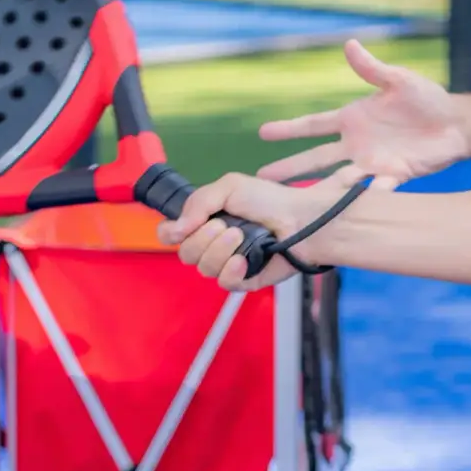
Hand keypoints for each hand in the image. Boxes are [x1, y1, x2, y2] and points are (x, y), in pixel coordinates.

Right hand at [155, 172, 357, 291]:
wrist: (301, 220)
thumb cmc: (270, 200)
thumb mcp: (230, 187)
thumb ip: (198, 202)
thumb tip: (174, 230)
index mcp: (206, 221)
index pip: (170, 235)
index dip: (170, 234)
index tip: (182, 228)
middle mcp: (214, 244)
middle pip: (185, 254)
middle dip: (203, 239)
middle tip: (227, 226)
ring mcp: (228, 263)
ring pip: (204, 268)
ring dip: (220, 251)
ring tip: (241, 237)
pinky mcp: (245, 279)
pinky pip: (224, 283)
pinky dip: (232, 271)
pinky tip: (244, 261)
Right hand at [256, 39, 467, 186]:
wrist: (456, 123)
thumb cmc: (426, 99)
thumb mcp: (398, 81)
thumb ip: (372, 68)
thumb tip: (350, 44)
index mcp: (353, 119)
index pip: (313, 125)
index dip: (288, 129)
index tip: (263, 133)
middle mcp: (356, 143)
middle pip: (315, 158)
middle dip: (289, 168)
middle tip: (259, 180)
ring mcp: (372, 162)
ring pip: (336, 179)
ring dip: (316, 190)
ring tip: (292, 205)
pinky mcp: (393, 175)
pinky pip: (375, 189)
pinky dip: (365, 198)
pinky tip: (345, 211)